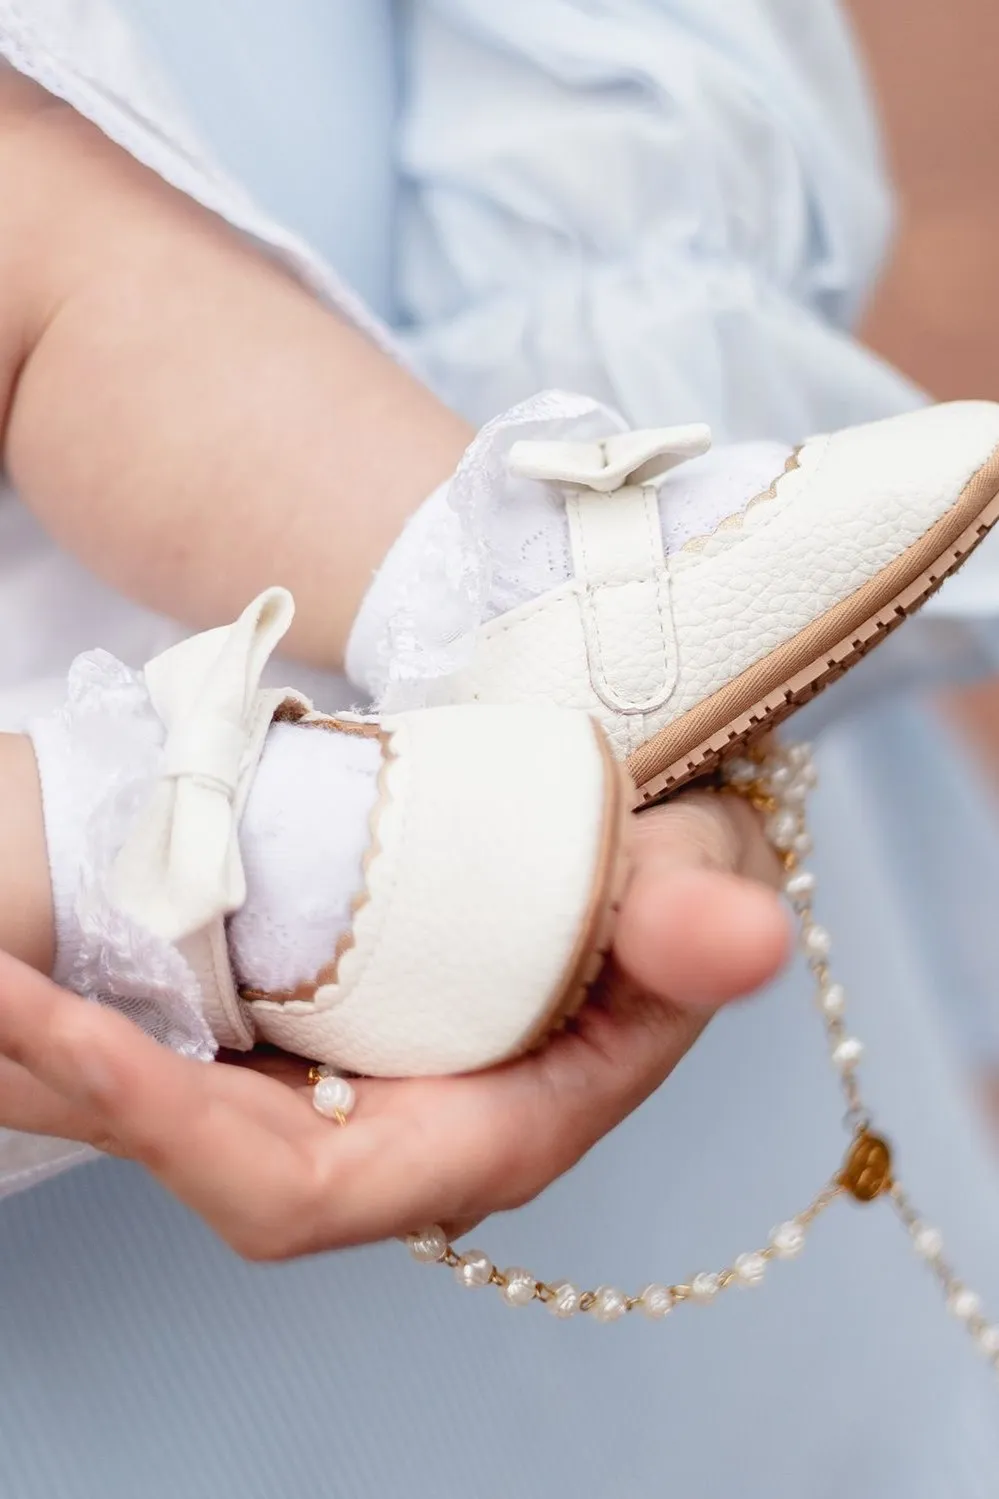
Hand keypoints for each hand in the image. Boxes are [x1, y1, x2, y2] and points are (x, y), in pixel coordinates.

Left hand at [0, 790, 787, 1259]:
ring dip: (77, 1066)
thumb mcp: (691, 871)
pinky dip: (111, 1032)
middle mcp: (411, 1143)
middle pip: (222, 1171)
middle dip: (91, 1093)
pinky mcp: (324, 1056)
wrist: (639, 853)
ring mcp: (358, 1101)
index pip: (323, 1189)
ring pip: (195, 1127)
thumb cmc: (668, 875)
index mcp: (494, 1131)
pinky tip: (40, 975)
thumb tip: (737, 938)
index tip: (66, 1033)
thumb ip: (694, 915)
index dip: (186, 1132)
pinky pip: (199, 1071)